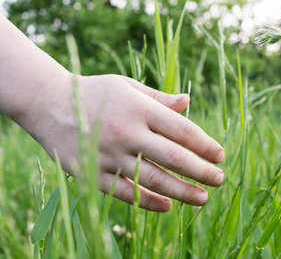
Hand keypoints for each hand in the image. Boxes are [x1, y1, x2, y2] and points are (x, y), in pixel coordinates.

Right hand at [20, 73, 224, 211]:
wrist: (47, 103)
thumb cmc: (96, 92)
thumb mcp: (128, 86)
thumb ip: (159, 98)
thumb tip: (188, 102)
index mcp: (139, 108)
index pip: (182, 130)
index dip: (205, 145)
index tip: (220, 155)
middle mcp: (126, 132)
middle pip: (173, 158)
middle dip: (201, 171)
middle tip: (219, 180)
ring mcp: (108, 155)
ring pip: (153, 180)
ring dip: (181, 191)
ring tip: (202, 198)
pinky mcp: (91, 173)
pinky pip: (124, 193)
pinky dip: (147, 201)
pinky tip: (167, 206)